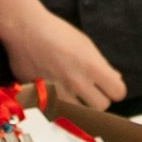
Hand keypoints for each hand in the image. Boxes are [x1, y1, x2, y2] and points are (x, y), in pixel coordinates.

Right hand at [0, 0, 127, 106]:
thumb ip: (102, 64)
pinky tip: (56, 93)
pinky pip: (59, 111)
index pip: (118, 92)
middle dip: (98, 98)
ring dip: (79, 105)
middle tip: (91, 91)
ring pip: (81, 113)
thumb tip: (116, 78)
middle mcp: (76, 81)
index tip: (109, 86)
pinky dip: (60, 105)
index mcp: (91, 65)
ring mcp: (59, 91)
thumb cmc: (55, 31)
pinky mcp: (42, 97)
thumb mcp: (85, 43)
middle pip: (102, 106)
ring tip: (72, 93)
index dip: (115, 88)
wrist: (24, 29)